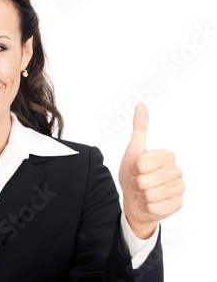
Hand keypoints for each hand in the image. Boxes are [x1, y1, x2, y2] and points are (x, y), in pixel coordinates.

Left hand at [119, 103, 183, 238]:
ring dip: (140, 195)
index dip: (133, 169)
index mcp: (167, 156)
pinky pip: (153, 208)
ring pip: (148, 195)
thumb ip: (139, 129)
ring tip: (143, 192)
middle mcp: (177, 171)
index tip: (136, 169)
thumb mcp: (133, 151)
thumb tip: (140, 105)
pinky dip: (145, 207)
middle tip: (138, 182)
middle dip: (135, 183)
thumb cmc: (134, 174)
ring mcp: (179, 189)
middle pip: (143, 181)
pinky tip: (149, 203)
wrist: (136, 199)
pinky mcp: (177, 205)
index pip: (141, 164)